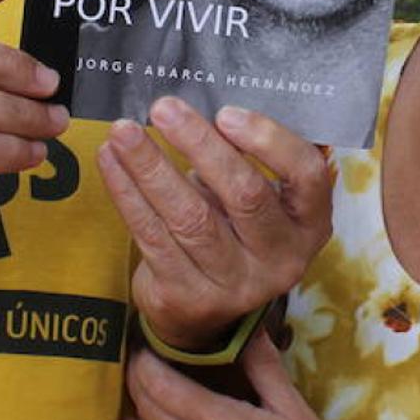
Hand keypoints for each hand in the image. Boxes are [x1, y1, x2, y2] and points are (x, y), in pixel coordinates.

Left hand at [97, 96, 330, 349]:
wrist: (204, 310)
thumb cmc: (231, 231)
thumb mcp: (255, 199)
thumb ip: (239, 160)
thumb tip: (189, 111)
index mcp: (308, 223)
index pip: (306, 175)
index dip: (269, 140)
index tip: (225, 113)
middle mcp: (281, 258)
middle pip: (245, 195)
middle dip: (200, 145)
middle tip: (163, 109)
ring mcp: (235, 284)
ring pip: (190, 217)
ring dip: (152, 166)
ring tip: (123, 131)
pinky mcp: (188, 296)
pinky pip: (152, 236)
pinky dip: (127, 193)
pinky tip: (111, 161)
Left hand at [124, 331, 370, 419]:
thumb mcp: (292, 407)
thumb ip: (264, 364)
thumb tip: (249, 326)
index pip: (163, 387)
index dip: (145, 361)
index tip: (143, 341)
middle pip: (149, 407)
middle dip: (137, 376)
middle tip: (139, 354)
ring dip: (138, 405)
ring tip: (140, 381)